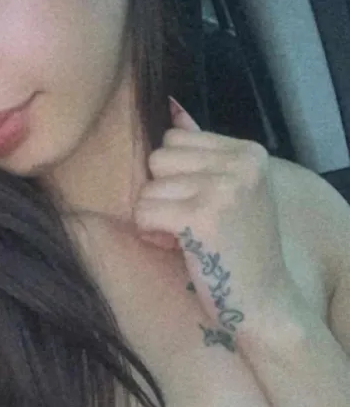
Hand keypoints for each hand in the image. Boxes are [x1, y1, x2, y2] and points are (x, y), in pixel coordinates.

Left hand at [135, 97, 307, 352]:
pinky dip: (151, 233)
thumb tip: (168, 103)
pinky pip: (143, 211)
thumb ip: (200, 146)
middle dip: (164, 193)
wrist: (262, 303)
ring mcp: (223, 189)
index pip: (175, 138)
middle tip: (192, 223)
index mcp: (249, 152)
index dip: (176, 176)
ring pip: (148, 186)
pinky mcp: (201, 217)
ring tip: (188, 236)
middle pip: (159, 157)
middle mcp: (241, 164)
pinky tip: (179, 247)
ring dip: (157, 215)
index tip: (201, 204)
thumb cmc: (238, 247)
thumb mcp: (228, 188)